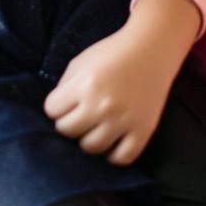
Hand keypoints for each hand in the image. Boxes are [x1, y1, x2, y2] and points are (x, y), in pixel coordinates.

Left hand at [44, 0, 200, 164]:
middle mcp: (102, 105)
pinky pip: (122, 158)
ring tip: (95, 127)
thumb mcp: (82, 61)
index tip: (68, 100)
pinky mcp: (143, 130)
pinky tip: (112, 141)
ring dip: (88, 138)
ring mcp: (124, 120)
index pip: (52, 110)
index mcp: (85, 85)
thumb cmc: (114, 51)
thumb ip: (65, 86)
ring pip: (91, 148)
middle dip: (69, 122)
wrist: (152, 47)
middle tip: (80, 114)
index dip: (57, 105)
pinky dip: (114, 154)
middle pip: (67, 131)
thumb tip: (56, 112)